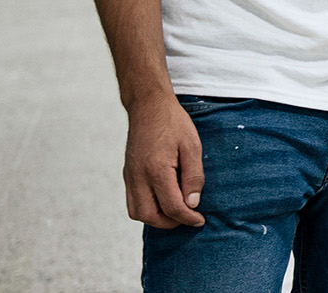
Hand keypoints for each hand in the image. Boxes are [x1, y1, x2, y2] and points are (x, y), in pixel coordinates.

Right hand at [122, 94, 204, 228]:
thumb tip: (193, 204)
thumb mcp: (192, 146)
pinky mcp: (128, 173)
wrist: (148, 105)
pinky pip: (133, 201)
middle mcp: (138, 176)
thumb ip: (193, 176)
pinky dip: (147, 208)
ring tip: (176, 210)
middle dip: (170, 222)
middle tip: (188, 217)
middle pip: (149, 216)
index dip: (188, 218)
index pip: (171, 207)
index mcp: (156, 170)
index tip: (199, 220)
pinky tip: (163, 200)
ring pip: (137, 212)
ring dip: (156, 218)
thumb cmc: (173, 123)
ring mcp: (130, 176)